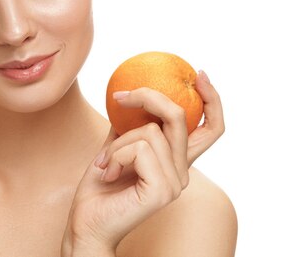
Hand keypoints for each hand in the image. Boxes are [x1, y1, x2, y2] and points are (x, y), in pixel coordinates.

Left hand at [61, 70, 224, 253]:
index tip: (199, 74)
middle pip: (180, 116)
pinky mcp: (163, 189)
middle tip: (121, 96)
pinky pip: (140, 147)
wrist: (86, 224)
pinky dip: (116, 154)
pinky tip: (108, 172)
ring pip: (150, 131)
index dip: (212, 99)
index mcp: (177, 161)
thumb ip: (129, 125)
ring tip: (105, 163)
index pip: (211, 128)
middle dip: (148, 97)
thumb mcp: (116, 147)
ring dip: (117, 142)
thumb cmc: (99, 189)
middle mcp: (183, 171)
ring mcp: (176, 182)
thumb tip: (130, 93)